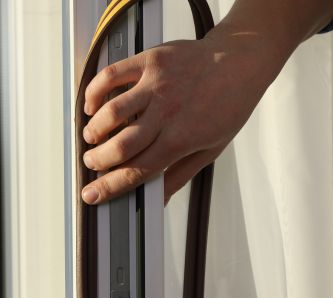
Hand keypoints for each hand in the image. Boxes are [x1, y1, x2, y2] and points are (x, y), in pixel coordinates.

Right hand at [81, 21, 287, 204]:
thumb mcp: (210, 149)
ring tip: (92, 137)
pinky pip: (111, 75)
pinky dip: (94, 91)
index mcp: (181, 139)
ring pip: (111, 112)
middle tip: (92, 163)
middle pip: (120, 145)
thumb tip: (159, 202)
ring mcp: (156, 84)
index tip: (91, 195)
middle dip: (97, 161)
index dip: (109, 187)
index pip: (137, 170)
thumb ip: (180, 175)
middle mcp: (167, 112)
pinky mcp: (150, 60)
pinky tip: (92, 104)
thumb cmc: (228, 106)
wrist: (241, 61)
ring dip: (95, 130)